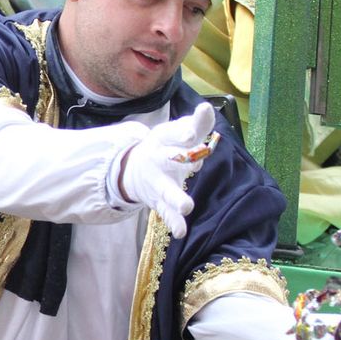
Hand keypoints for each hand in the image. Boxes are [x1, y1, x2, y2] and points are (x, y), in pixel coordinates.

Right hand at [117, 101, 214, 238]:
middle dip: (181, 160)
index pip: (174, 133)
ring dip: (176, 199)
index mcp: (163, 139)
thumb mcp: (177, 131)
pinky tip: (181, 231)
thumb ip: (197, 123)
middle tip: (196, 161)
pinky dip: (173, 222)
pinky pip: (166, 213)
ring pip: (167, 190)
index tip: (192, 133)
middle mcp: (158, 159)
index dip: (183, 132)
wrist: (133, 169)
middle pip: (170, 159)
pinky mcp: (159, 201)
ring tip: (186, 207)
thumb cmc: (165, 146)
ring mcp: (157, 182)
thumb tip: (207, 108)